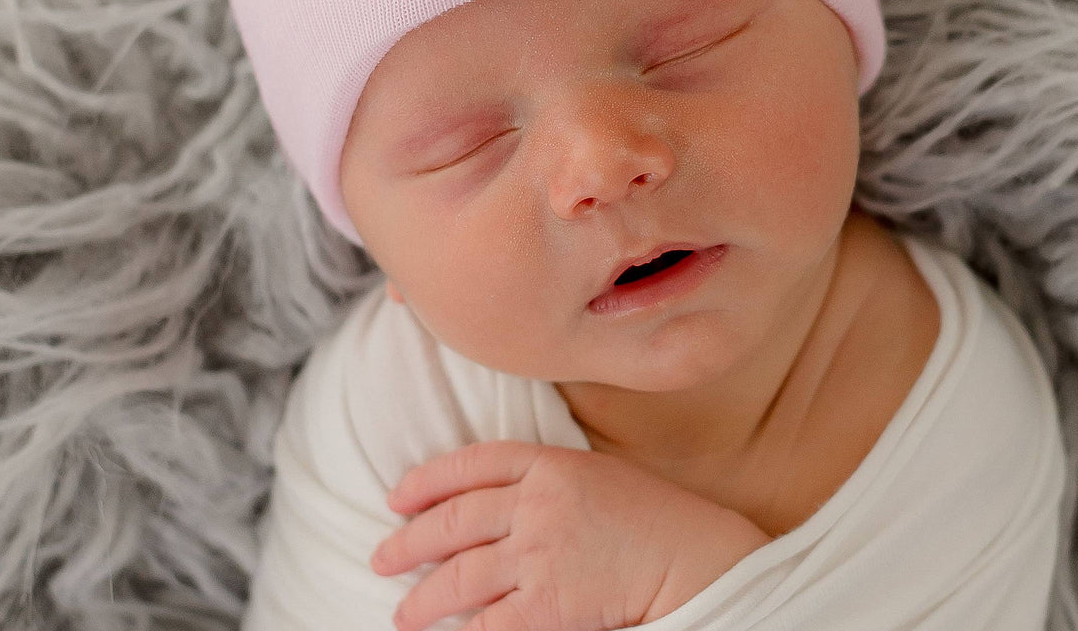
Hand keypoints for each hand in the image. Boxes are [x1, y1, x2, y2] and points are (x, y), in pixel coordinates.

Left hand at [371, 439, 771, 630]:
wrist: (694, 559)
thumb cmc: (655, 518)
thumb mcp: (598, 476)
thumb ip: (548, 479)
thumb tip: (496, 501)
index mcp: (551, 462)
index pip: (474, 462)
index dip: (429, 478)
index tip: (398, 496)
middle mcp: (537, 502)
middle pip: (455, 519)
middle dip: (410, 541)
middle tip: (382, 556)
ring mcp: (539, 553)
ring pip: (460, 576)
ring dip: (424, 598)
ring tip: (404, 612)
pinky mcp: (547, 605)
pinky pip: (490, 623)